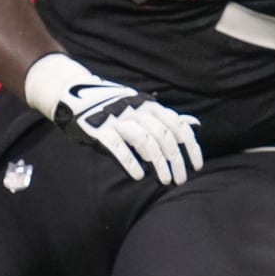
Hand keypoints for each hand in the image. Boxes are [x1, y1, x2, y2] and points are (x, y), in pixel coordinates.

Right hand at [54, 84, 202, 184]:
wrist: (77, 94)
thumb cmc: (118, 109)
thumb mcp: (144, 109)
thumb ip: (168, 119)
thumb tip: (196, 125)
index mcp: (151, 106)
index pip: (178, 126)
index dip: (190, 146)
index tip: (197, 166)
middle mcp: (138, 111)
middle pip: (164, 136)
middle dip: (175, 160)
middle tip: (180, 180)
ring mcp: (118, 119)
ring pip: (146, 141)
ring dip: (158, 163)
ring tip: (165, 180)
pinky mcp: (100, 130)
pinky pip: (118, 146)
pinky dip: (130, 161)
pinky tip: (138, 176)